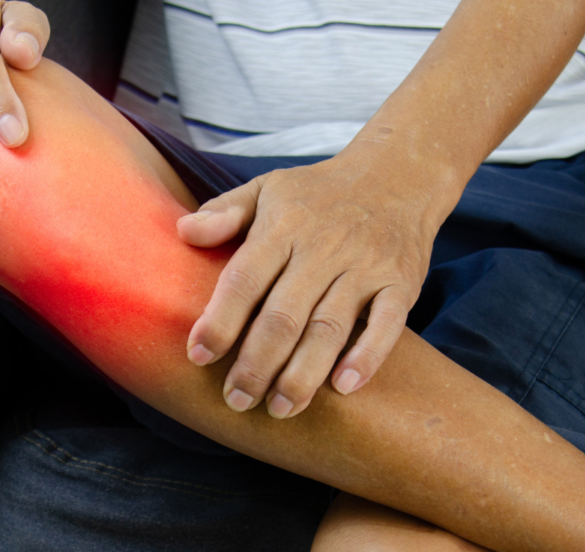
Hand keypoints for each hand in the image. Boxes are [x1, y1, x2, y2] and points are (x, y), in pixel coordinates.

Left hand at [178, 145, 459, 418]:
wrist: (398, 175)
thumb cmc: (319, 192)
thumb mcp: (268, 188)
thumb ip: (225, 212)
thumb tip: (183, 232)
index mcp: (283, 226)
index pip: (245, 279)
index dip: (220, 320)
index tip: (198, 356)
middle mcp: (323, 247)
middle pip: (284, 316)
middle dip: (256, 364)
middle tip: (237, 400)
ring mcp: (365, 266)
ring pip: (329, 328)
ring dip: (303, 375)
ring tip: (280, 408)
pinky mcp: (401, 283)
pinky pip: (386, 325)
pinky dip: (366, 357)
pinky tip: (343, 387)